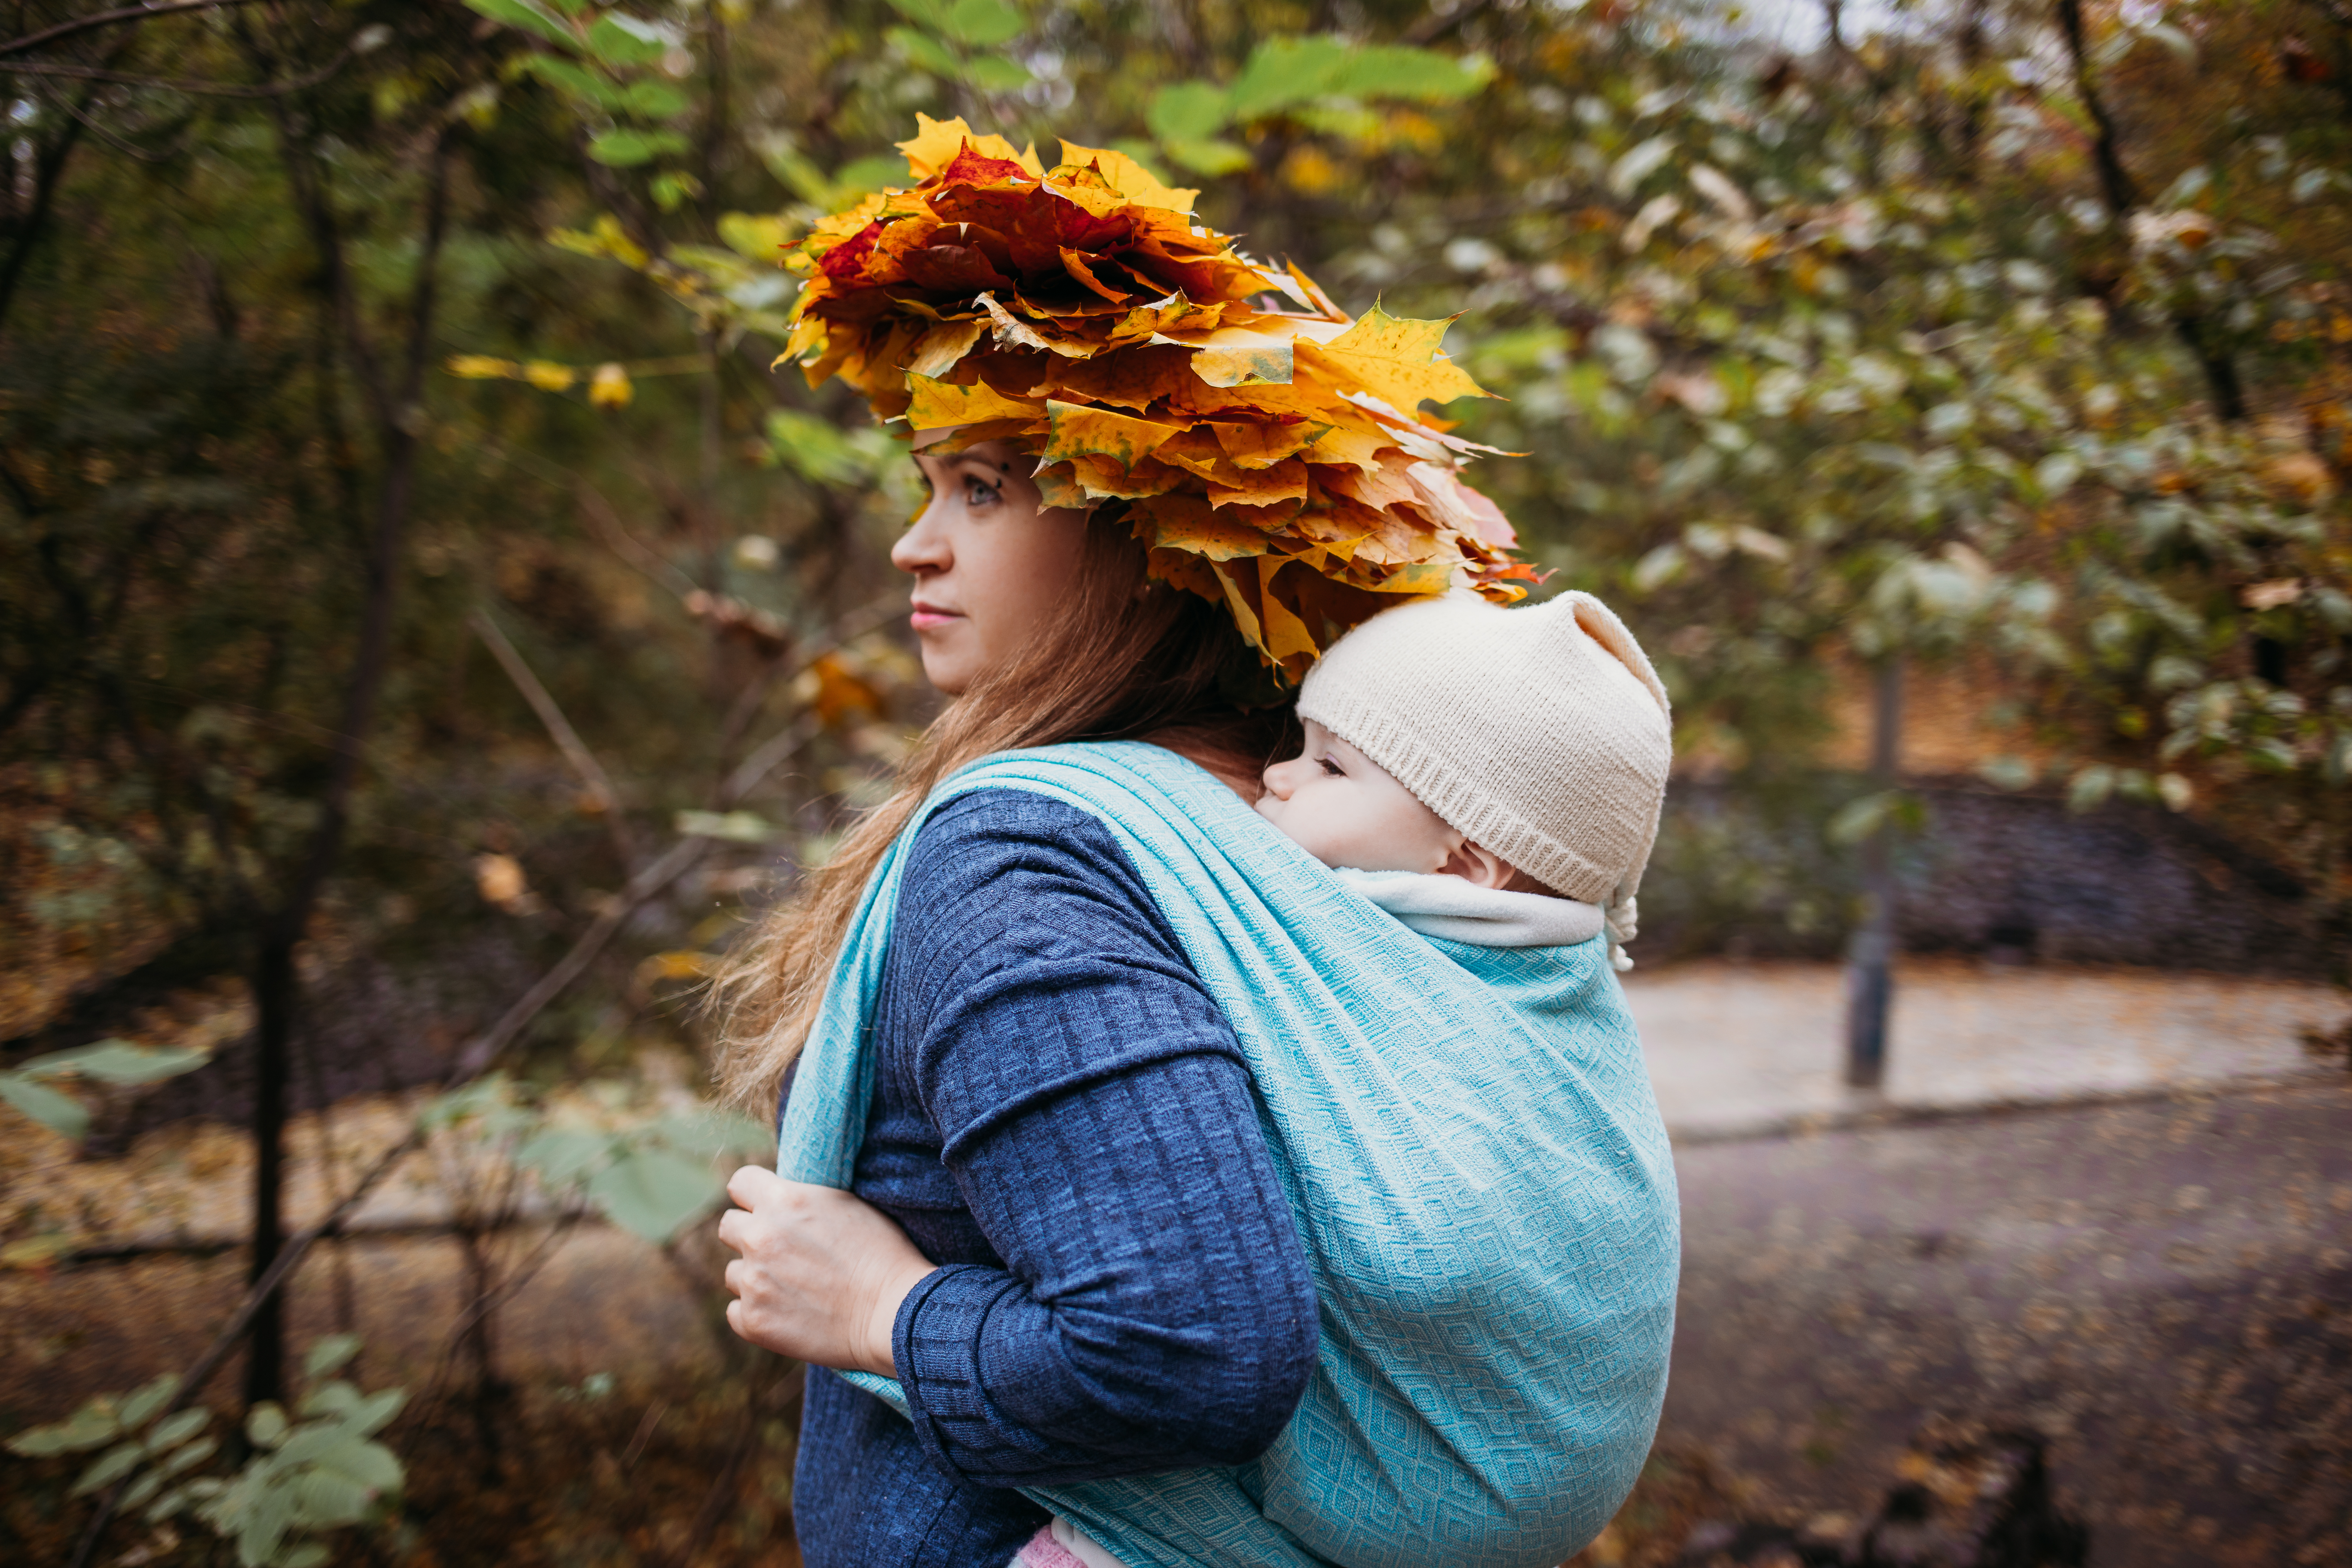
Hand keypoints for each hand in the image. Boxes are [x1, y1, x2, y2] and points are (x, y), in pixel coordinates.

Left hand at [716, 1166, 936, 1375]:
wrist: (895, 1312)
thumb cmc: (881, 1254)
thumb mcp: (844, 1204)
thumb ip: (801, 1198)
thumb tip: (778, 1200)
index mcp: (783, 1201)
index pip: (740, 1183)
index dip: (754, 1195)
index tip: (767, 1208)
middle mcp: (759, 1237)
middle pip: (729, 1226)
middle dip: (750, 1234)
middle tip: (782, 1251)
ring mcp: (753, 1281)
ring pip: (733, 1272)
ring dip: (755, 1276)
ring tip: (794, 1287)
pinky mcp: (753, 1321)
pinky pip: (736, 1310)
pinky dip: (758, 1311)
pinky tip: (790, 1313)